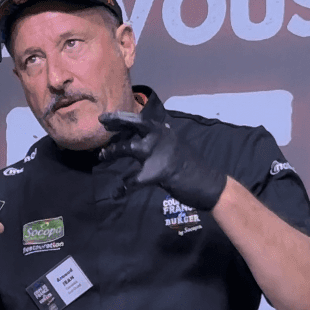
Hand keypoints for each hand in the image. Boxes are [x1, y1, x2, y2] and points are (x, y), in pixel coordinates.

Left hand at [98, 112, 225, 210]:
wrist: (208, 183)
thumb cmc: (191, 165)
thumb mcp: (178, 144)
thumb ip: (166, 137)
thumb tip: (163, 125)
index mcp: (164, 131)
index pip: (140, 119)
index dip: (121, 117)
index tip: (106, 118)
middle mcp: (161, 137)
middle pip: (134, 124)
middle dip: (116, 122)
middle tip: (101, 124)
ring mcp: (158, 154)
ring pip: (128, 149)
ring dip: (112, 152)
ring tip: (102, 156)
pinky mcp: (157, 173)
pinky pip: (133, 180)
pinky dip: (123, 188)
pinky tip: (117, 193)